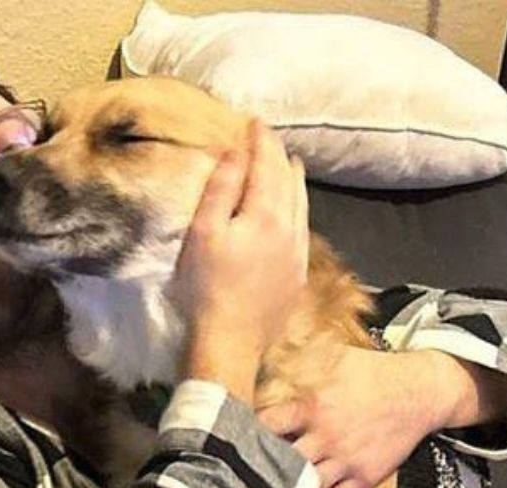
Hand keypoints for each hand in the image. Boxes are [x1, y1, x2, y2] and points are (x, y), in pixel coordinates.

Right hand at [176, 119, 308, 392]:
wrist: (228, 345)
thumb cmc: (206, 290)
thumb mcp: (203, 234)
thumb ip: (221, 189)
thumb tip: (235, 153)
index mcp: (266, 213)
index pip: (267, 164)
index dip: (260, 140)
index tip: (254, 122)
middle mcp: (290, 228)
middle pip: (288, 181)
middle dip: (278, 156)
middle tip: (268, 140)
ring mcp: (297, 254)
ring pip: (301, 206)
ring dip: (294, 181)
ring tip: (290, 165)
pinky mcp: (296, 278)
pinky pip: (303, 232)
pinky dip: (298, 212)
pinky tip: (293, 214)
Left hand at [257, 345, 503, 487]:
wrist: (421, 390)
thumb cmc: (372, 373)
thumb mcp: (335, 358)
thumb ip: (298, 361)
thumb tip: (264, 349)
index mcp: (314, 404)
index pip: (267, 424)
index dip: (247, 433)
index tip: (236, 439)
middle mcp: (328, 435)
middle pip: (282, 461)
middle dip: (264, 467)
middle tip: (250, 472)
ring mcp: (347, 459)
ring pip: (306, 487)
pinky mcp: (366, 477)